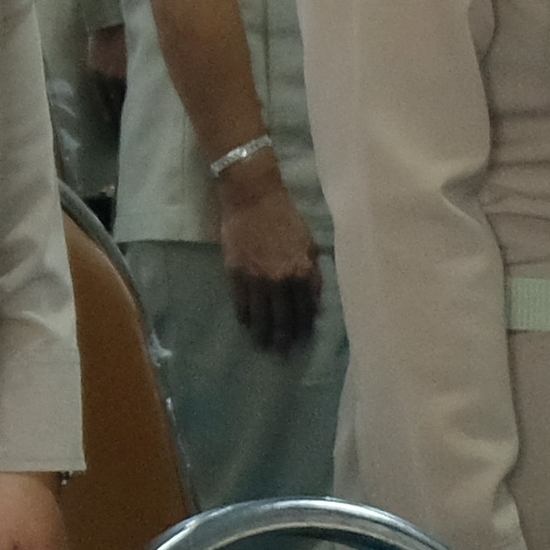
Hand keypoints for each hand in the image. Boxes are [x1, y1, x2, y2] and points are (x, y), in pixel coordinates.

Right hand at [217, 171, 322, 352]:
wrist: (253, 197)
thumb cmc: (285, 216)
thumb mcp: (309, 243)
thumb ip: (312, 271)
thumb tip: (313, 297)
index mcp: (303, 271)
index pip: (306, 308)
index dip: (304, 326)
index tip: (302, 340)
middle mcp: (282, 279)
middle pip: (284, 317)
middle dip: (284, 337)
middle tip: (282, 353)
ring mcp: (257, 277)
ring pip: (262, 313)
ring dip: (263, 332)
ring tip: (262, 345)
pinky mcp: (236, 271)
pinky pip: (241, 301)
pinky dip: (244, 316)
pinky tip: (246, 324)